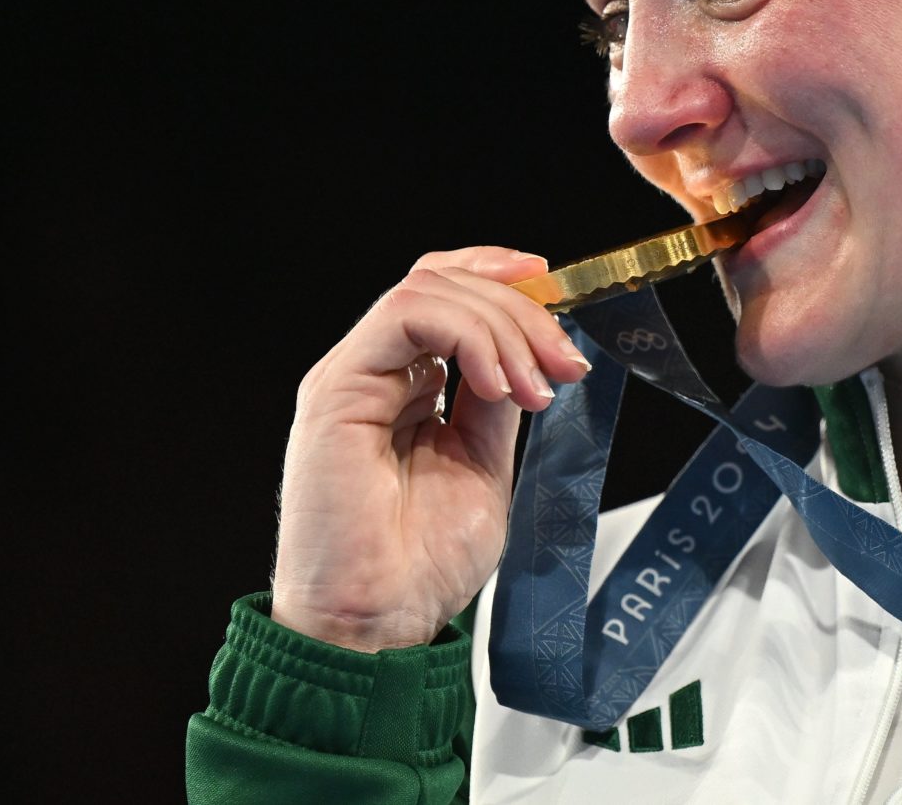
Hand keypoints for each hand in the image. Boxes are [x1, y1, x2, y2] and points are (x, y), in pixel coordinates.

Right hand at [270, 247, 590, 651]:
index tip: (558, 289)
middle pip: (444, 282)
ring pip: (429, 289)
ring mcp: (352, 376)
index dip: (501, 277)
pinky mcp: (336, 388)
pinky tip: (500, 385)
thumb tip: (531, 354)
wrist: (377, 623)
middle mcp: (374, 372)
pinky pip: (406, 315)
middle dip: (521, 310)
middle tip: (564, 362)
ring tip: (536, 386)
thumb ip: (496, 403)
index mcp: (404, 387)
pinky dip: (468, 335)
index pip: (446, 294)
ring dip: (502, 325)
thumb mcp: (484, 464)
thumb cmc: (419, 566)